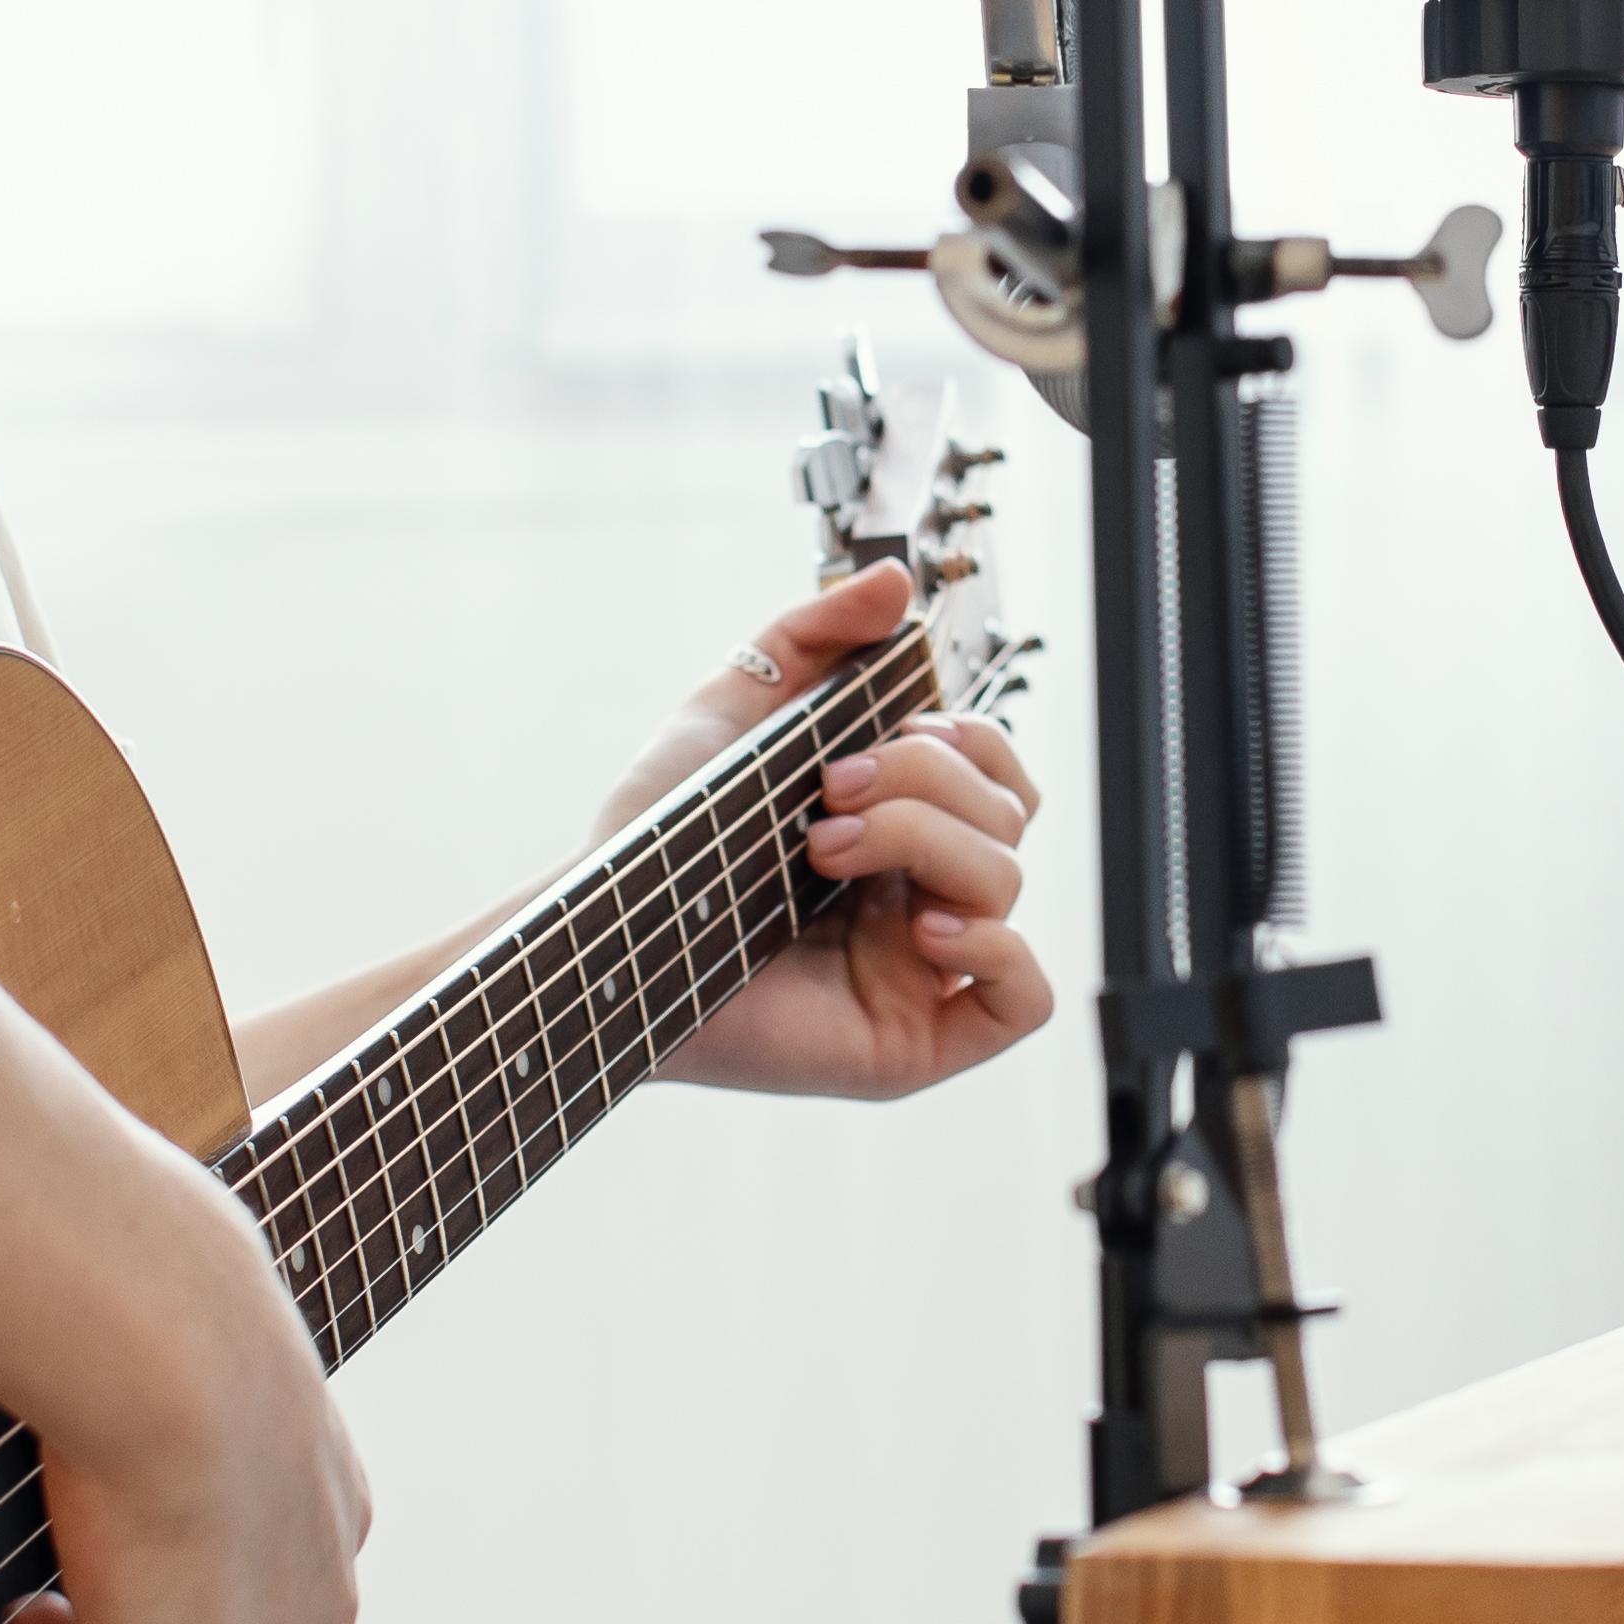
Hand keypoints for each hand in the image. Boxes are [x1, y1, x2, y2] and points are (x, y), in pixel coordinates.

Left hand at [633, 563, 1058, 1100]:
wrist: (598, 934)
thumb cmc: (656, 839)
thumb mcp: (734, 707)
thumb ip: (812, 635)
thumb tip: (894, 584)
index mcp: (895, 827)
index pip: (996, 774)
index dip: (962, 742)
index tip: (879, 737)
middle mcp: (917, 894)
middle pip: (1006, 817)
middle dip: (925, 786)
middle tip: (828, 795)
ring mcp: (921, 969)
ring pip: (1008, 884)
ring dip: (928, 845)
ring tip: (827, 852)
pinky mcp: (914, 1040)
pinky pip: (1025, 999)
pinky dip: (997, 949)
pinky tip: (921, 928)